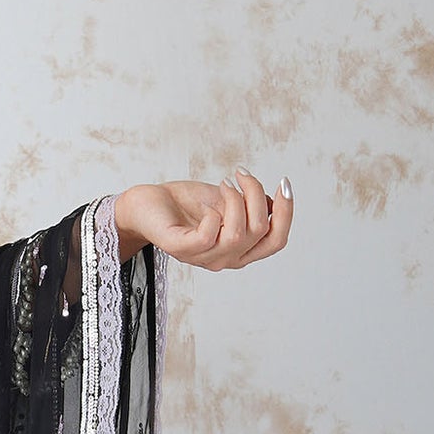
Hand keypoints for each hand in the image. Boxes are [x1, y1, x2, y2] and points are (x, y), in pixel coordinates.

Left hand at [112, 172, 293, 268]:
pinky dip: (214, 214)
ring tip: (224, 183)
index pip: (277, 240)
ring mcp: (202, 257)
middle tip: (241, 175)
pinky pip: (209, 235)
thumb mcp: (227, 201)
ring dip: (236, 199)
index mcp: (239, 250)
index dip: (286, 212)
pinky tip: (208, 204)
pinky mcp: (180, 248)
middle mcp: (224, 259)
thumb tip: (274, 203)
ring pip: (238, 234)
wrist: (147, 204)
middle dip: (258, 196)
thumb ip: (251, 206)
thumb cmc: (186, 204)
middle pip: (262, 233)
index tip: (283, 183)